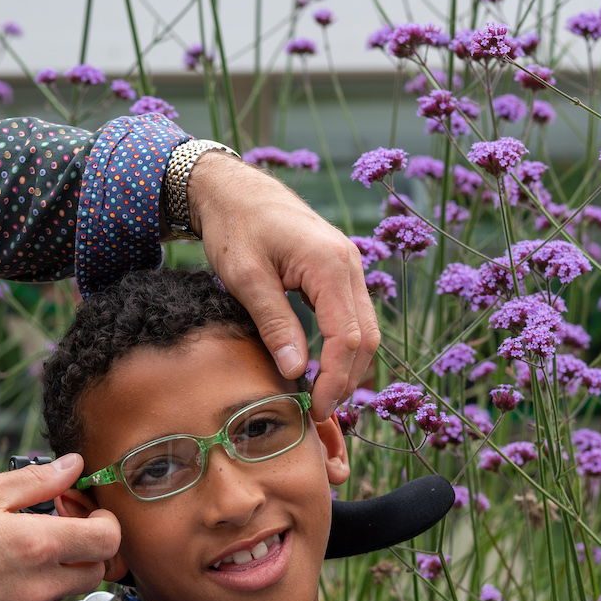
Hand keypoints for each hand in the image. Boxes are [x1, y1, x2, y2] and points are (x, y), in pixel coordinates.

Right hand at [0, 454, 119, 600]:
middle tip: (51, 532)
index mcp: (34, 545)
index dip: (104, 523)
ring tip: (13, 558)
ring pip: (66, 594)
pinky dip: (30, 599)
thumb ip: (36, 481)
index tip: (87, 515)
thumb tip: (73, 465)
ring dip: (55, 574)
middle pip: (95, 570)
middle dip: (83, 549)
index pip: (107, 540)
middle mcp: (36, 588)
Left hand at [187, 153, 378, 417]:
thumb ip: (274, 323)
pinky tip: (323, 367)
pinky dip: (344, 346)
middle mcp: (350, 264)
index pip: (346, 337)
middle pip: (366, 337)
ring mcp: (349, 266)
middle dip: (347, 379)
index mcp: (329, 265)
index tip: (316, 409)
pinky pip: (354, 315)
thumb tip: (296, 371)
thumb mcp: (246, 278)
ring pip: (365, 329)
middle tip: (319, 411)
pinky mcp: (340, 270)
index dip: (335, 379)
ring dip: (349, 366)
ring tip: (322, 397)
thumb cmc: (235, 227)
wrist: (235, 189)